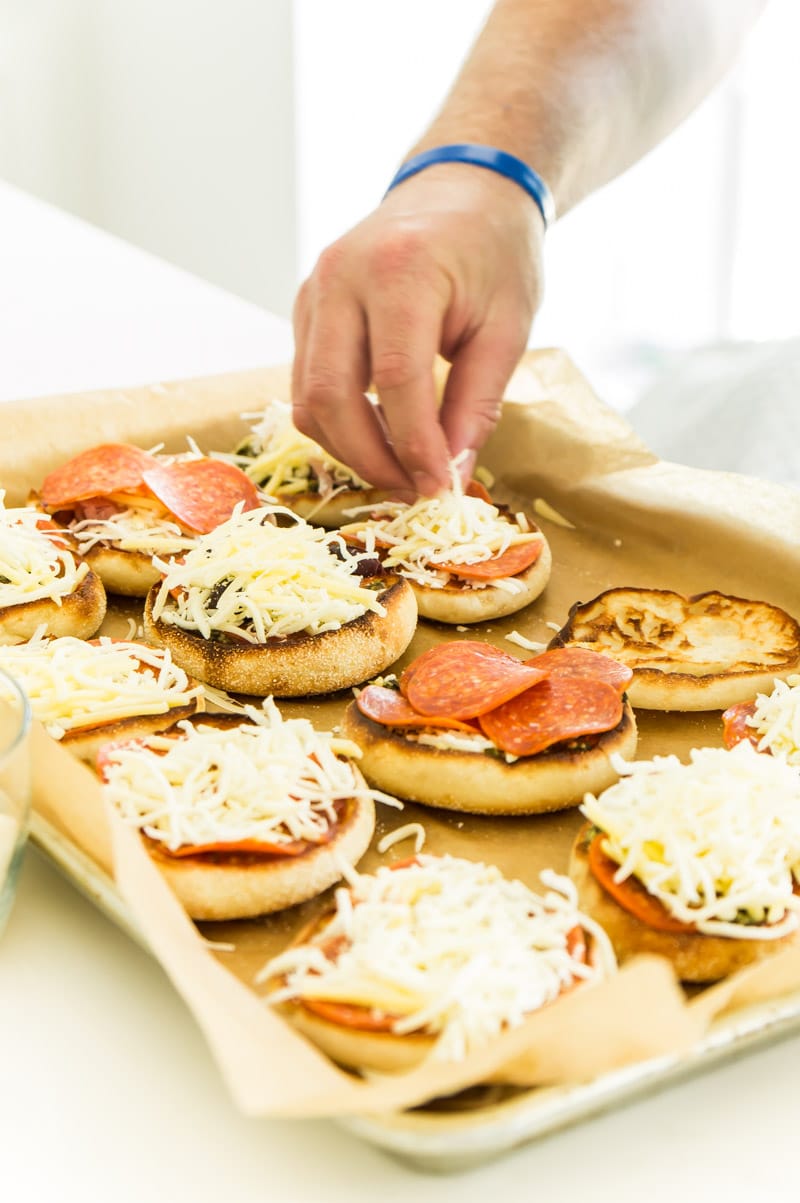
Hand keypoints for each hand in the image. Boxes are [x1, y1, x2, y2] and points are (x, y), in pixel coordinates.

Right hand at [292, 164, 544, 496]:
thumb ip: (476, 404)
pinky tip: (382, 436)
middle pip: (330, 397)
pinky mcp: (305, 310)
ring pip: (307, 398)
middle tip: (414, 490)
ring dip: (350, 449)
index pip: (395, 381)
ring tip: (401, 469)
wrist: (460, 189)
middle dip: (371, 459)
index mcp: (399, 270)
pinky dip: (340, 422)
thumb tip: (450, 475)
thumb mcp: (508, 327)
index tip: (440, 489)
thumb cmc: (494, 251)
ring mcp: (313, 292)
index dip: (415, 447)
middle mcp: (340, 278)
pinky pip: (308, 383)